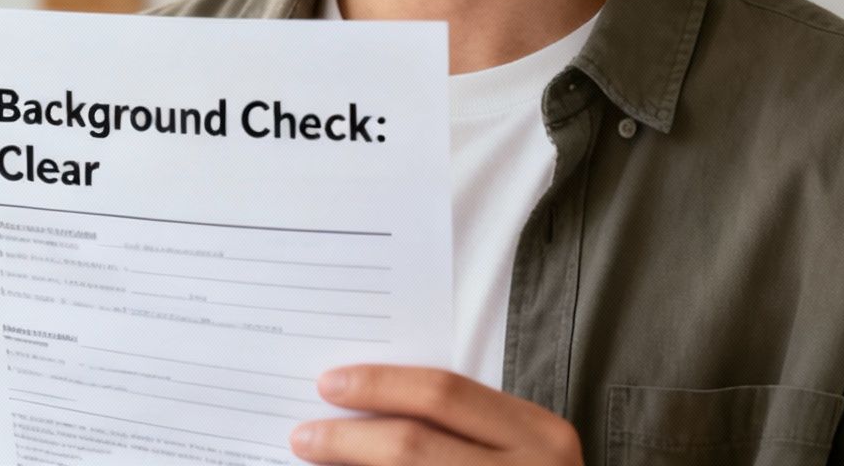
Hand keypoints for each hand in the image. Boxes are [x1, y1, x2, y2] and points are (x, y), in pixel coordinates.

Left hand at [288, 365, 582, 463]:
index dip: (379, 385)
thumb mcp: (519, 448)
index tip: (329, 384)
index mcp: (539, 435)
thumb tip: (365, 402)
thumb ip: (463, 424)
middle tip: (303, 434)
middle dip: (347, 439)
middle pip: (412, 445)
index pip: (443, 393)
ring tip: (312, 458)